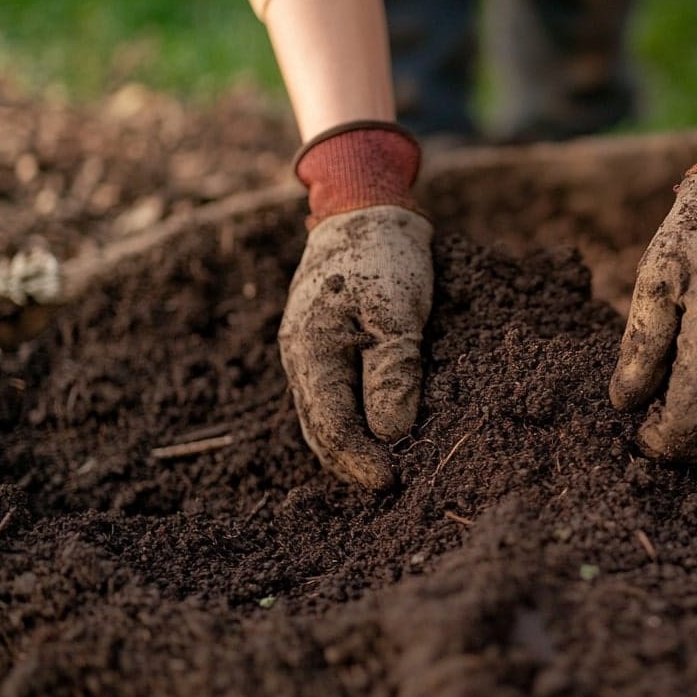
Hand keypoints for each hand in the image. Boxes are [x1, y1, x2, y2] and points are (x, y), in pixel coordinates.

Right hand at [279, 205, 432, 488]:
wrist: (365, 209)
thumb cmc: (384, 257)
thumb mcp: (396, 314)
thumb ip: (393, 373)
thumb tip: (391, 434)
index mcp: (310, 351)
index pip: (330, 426)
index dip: (360, 460)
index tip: (393, 481)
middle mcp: (300, 358)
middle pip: (320, 430)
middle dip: (353, 463)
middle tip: (392, 487)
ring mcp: (307, 352)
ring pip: (324, 416)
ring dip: (351, 447)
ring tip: (386, 471)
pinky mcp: (324, 346)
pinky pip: (333, 396)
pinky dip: (353, 421)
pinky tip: (377, 435)